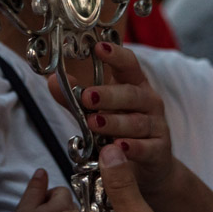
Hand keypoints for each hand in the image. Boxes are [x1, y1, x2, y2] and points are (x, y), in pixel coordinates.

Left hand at [48, 41, 173, 194]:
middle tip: (87, 96)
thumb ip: (75, 98)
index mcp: (134, 84)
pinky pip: (146, 148)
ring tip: (94, 123)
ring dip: (114, 122)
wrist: (149, 164)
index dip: (115, 55)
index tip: (99, 47)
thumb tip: (52, 80)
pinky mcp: (159, 150)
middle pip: (131, 94)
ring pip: (136, 122)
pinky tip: (118, 147)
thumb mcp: (97, 111)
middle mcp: (148, 101)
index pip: (128, 64)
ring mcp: (156, 125)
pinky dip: (132, 148)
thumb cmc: (121, 129)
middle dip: (109, 94)